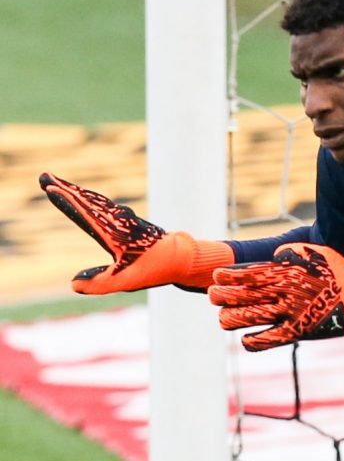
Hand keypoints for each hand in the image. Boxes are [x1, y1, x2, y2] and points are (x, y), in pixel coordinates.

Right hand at [39, 172, 232, 293]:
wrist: (182, 256)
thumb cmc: (155, 268)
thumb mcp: (126, 280)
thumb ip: (99, 283)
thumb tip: (73, 284)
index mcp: (113, 232)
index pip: (84, 212)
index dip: (67, 200)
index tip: (49, 187)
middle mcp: (117, 221)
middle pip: (87, 200)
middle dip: (65, 187)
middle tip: (43, 176)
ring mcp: (123, 219)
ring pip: (96, 200)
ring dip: (76, 191)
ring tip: (57, 183)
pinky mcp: (128, 221)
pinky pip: (104, 205)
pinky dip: (90, 198)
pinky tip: (84, 197)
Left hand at [211, 243, 343, 359]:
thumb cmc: (342, 274)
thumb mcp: (320, 252)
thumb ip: (294, 252)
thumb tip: (275, 253)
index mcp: (288, 272)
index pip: (250, 273)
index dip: (229, 275)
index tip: (216, 275)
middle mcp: (284, 293)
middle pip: (243, 295)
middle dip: (222, 295)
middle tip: (212, 295)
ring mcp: (288, 315)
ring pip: (248, 318)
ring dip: (230, 318)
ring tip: (223, 318)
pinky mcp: (295, 333)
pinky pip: (265, 341)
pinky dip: (252, 341)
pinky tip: (246, 339)